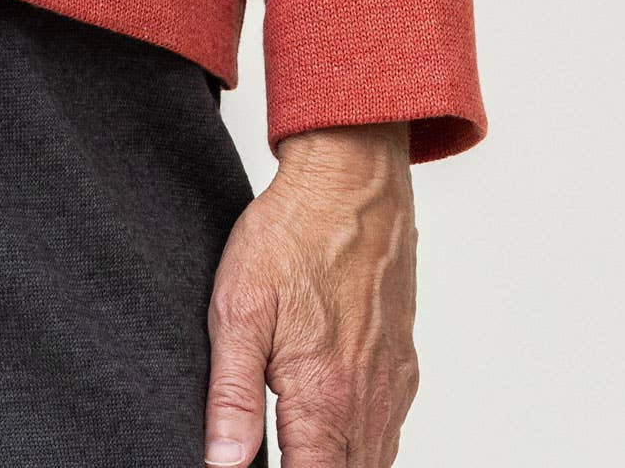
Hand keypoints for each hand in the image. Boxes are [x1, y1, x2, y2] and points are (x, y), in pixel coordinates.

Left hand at [204, 123, 418, 467]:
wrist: (350, 185)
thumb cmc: (289, 238)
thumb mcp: (237, 310)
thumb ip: (231, 395)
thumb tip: (222, 463)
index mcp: (326, 398)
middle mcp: (369, 403)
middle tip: (266, 452)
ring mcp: (392, 388)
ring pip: (371, 463)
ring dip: (333, 465)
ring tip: (290, 446)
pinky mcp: (402, 369)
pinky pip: (386, 434)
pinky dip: (359, 448)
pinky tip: (325, 432)